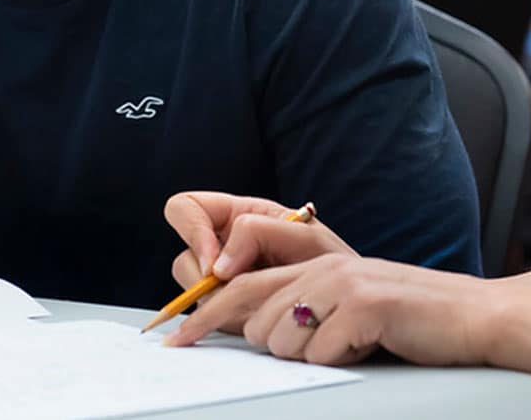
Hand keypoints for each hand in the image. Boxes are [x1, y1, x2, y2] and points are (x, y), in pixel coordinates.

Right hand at [162, 192, 354, 328]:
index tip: (215, 264)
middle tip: (240, 291)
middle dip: (206, 280)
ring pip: (193, 293)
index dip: (191, 232)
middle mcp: (223, 247)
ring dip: (221, 303)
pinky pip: (211, 319)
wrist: (346, 302)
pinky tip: (262, 318)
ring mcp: (223, 283)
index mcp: (237, 215)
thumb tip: (217, 265)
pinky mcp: (228, 313)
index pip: (185, 208)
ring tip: (264, 303)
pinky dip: (232, 321)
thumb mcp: (306, 236)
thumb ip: (258, 232)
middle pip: (183, 259)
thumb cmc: (331, 260)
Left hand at [166, 254, 529, 368]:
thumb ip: (303, 310)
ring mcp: (342, 283)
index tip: (173, 340)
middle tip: (332, 345)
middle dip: (280, 348)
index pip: (240, 287)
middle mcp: (321, 266)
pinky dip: (344, 362)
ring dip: (315, 357)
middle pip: (255, 322)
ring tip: (355, 344)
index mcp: (314, 262)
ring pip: (283, 343)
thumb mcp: (347, 309)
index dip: (202, 316)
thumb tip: (253, 334)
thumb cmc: (408, 320)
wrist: (472, 316)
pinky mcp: (364, 305)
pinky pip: (321, 355)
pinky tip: (372, 347)